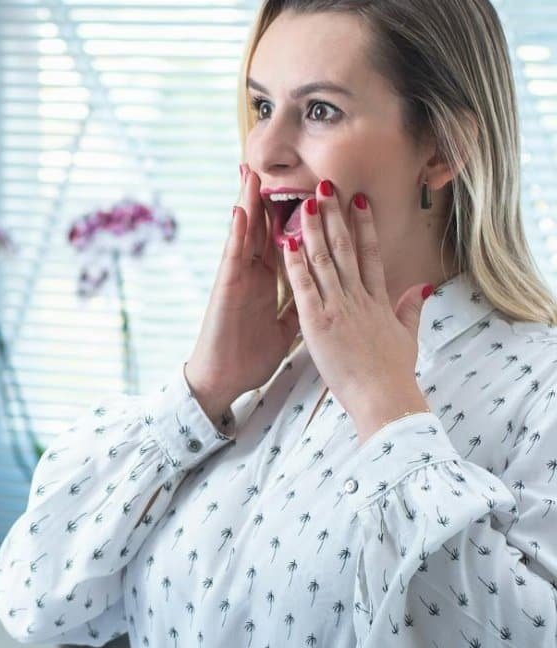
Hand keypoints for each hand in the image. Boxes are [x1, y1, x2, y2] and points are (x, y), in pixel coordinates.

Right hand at [186, 166, 299, 426]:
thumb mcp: (289, 325)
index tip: (307, 186)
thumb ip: (303, 302)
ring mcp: (238, 277)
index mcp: (270, 279)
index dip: (295, 212)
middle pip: (263, 226)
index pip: (284, 237)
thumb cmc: (251, 353)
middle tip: (273, 163)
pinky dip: (236, 231)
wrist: (226, 379)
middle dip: (268, 196)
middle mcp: (253, 272)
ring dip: (249, 201)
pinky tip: (239, 210)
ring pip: (246, 232)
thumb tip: (326, 290)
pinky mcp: (227, 287)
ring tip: (253, 172)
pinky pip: (232, 255)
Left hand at [279, 180, 432, 441]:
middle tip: (327, 185)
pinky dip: (296, 261)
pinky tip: (288, 239)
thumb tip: (423, 286)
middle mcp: (359, 297)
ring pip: (324, 259)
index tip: (358, 200)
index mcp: (379, 300)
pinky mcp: (318, 321)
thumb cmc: (393, 373)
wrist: (384, 397)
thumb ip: (412, 309)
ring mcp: (338, 307)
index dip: (363, 225)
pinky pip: (303, 284)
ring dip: (315, 228)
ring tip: (307, 200)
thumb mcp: (408, 337)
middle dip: (336, 215)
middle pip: (346, 247)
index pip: (370, 254)